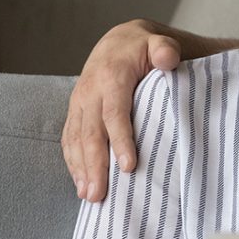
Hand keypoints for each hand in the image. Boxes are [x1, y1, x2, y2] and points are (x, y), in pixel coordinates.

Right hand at [62, 20, 180, 202]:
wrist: (118, 42)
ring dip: (81, 169)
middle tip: (100, 194)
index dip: (120, 139)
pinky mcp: (75, 113)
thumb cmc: (144, 48)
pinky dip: (73, 163)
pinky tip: (81, 184)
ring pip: (75, 140)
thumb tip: (168, 59)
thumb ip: (165, 50)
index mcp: (110, 76)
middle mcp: (89, 92)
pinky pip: (69, 140)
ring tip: (89, 197)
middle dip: (94, 165)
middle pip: (90, 133)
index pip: (114, 112)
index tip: (129, 166)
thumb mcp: (158, 43)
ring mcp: (79, 104)